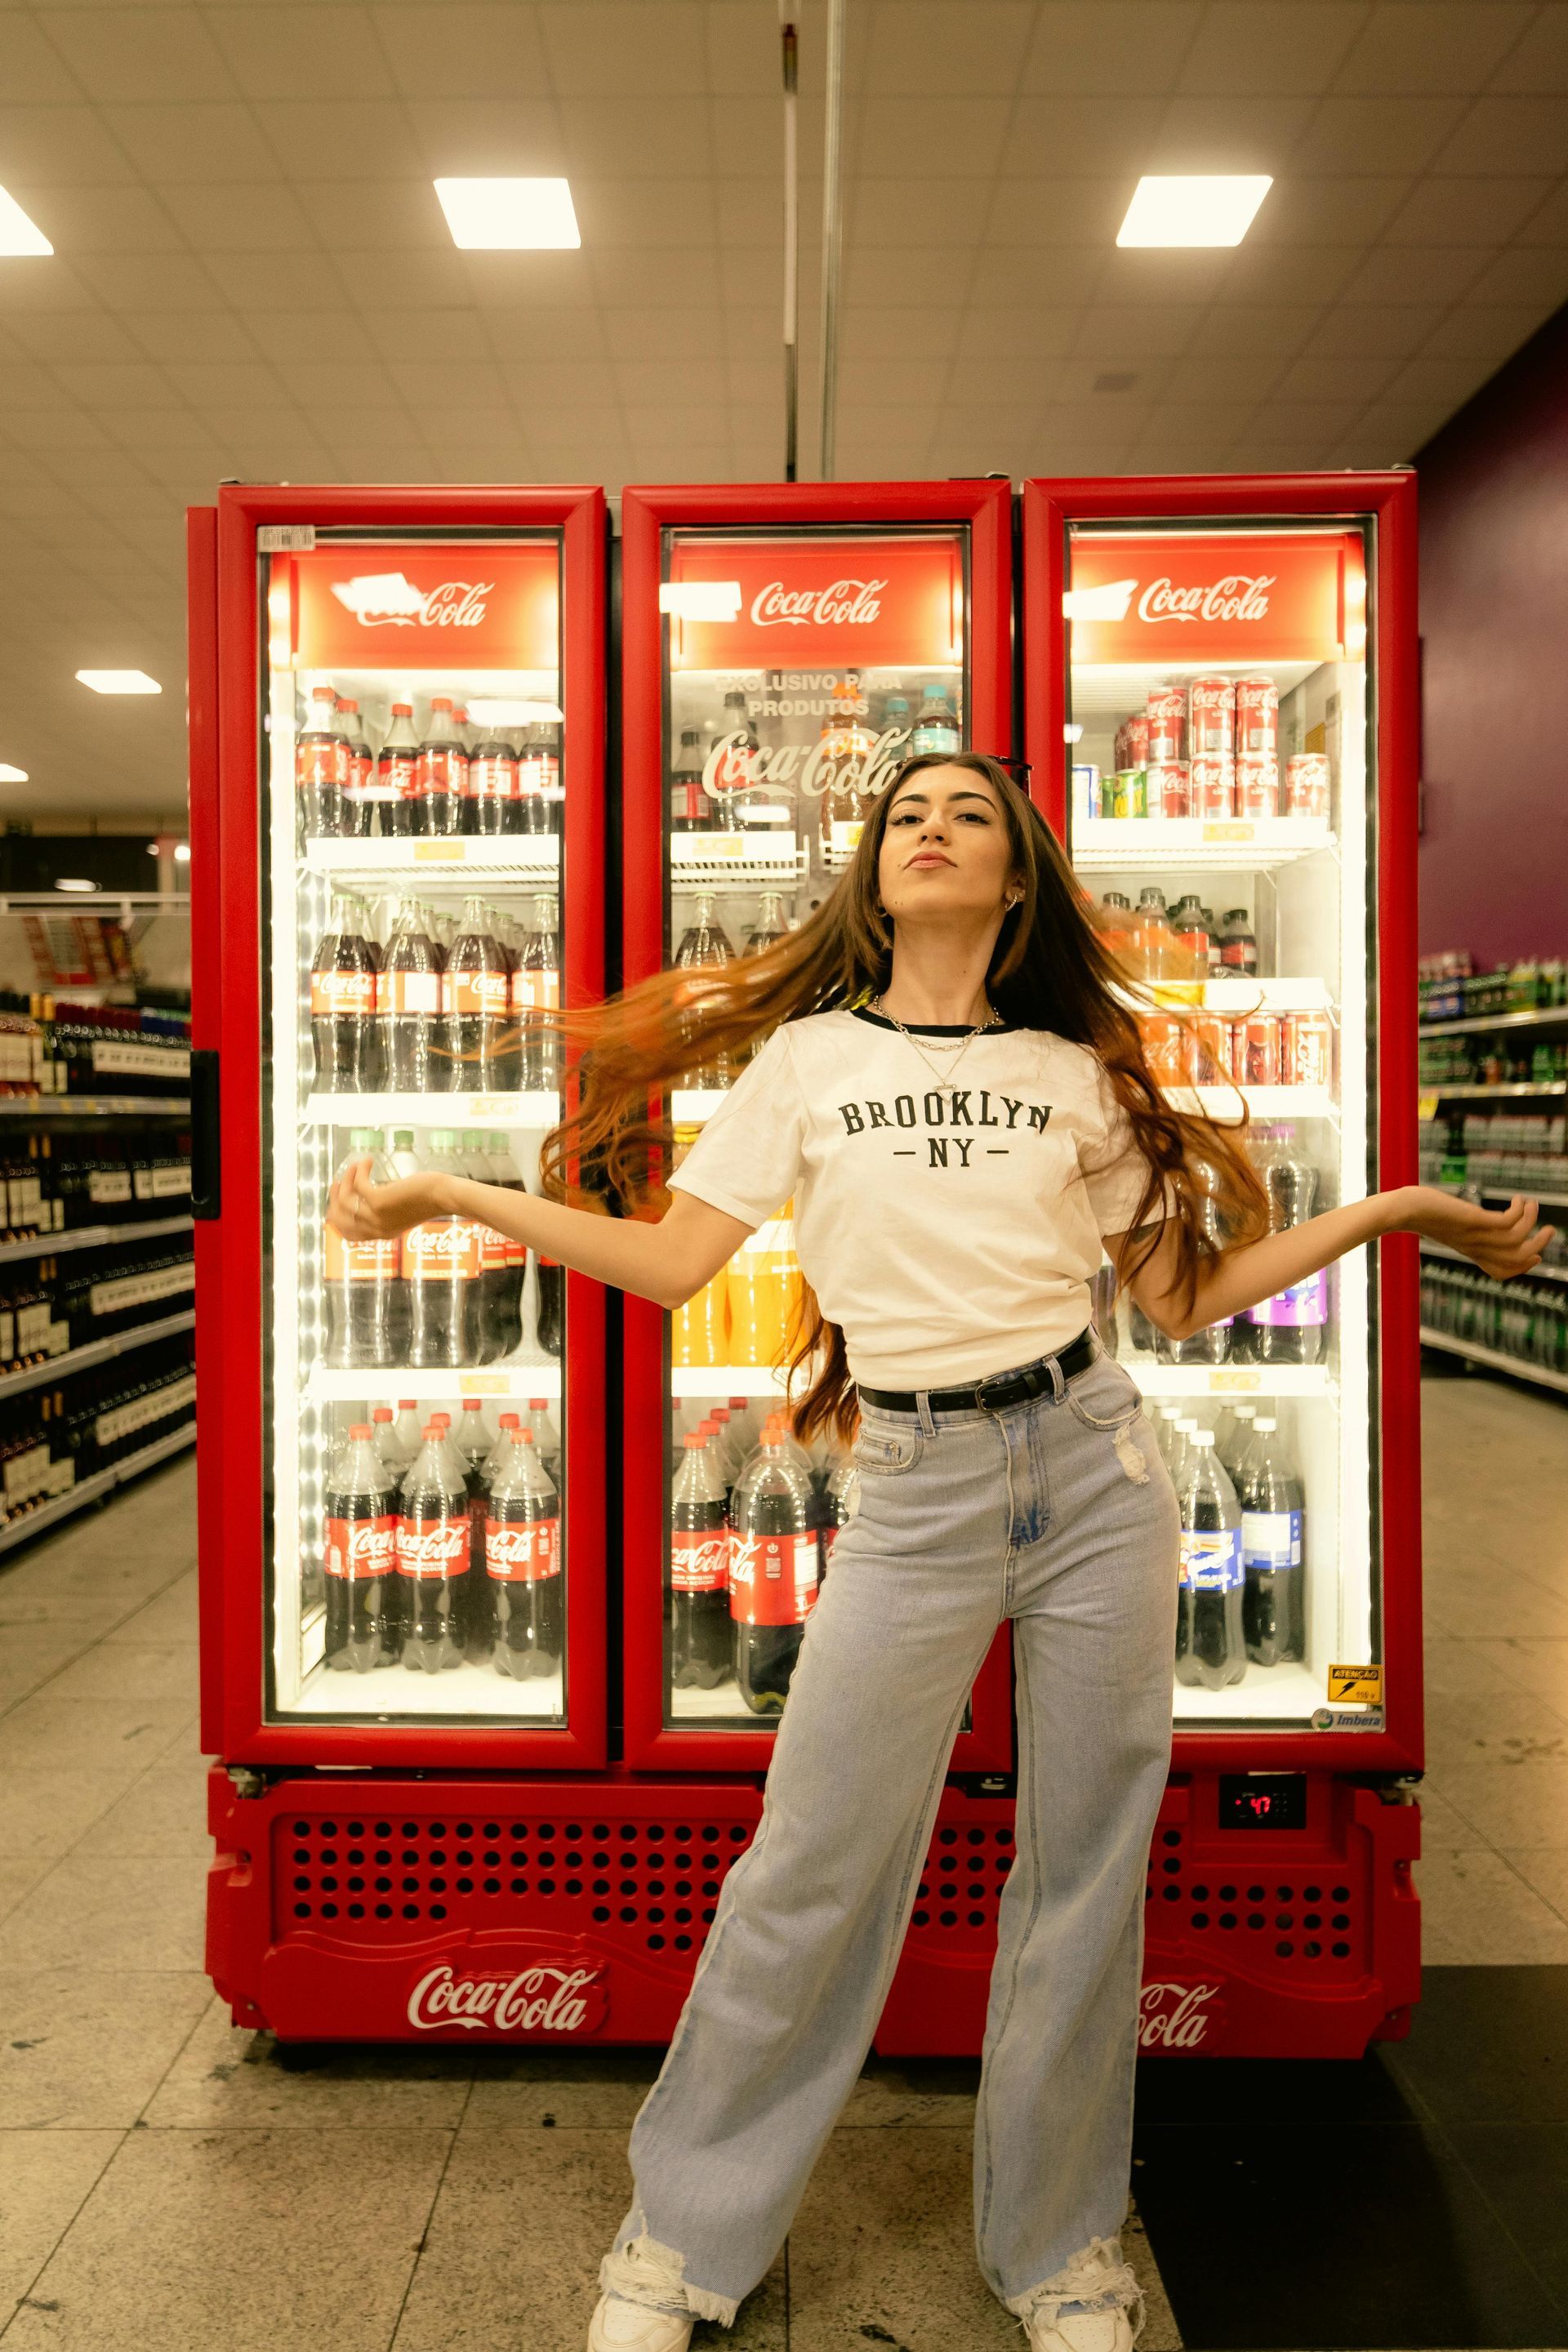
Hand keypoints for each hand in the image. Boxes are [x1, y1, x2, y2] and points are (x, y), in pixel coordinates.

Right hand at [325, 1156, 444, 1243]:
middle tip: (339, 1181)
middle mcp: (376, 1229)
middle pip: (340, 1219)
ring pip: (345, 1201)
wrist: (444, 1196)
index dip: (337, 1217)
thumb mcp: (402, 1210)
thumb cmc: (429, 1199)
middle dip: (334, 1198)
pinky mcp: (379, 1202)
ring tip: (354, 1166)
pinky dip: (359, 1171)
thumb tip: (366, 1193)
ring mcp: (376, 1217)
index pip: (348, 1234)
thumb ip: (385, 1209)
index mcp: (382, 1233)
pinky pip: (357, 1185)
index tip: (338, 1198)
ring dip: (346, 1180)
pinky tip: (367, 1161)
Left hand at [1398, 1185, 1555, 1279]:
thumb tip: (1457, 1218)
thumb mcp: (1442, 1223)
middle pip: (1516, 1259)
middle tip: (1551, 1229)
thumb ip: (1455, 1226)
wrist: (1399, 1210)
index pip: (1501, 1272)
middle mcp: (1475, 1247)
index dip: (1522, 1266)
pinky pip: (1507, 1222)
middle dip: (1538, 1245)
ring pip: (1517, 1241)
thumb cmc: (1417, 1212)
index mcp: (1469, 1251)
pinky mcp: (1472, 1220)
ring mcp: (1475, 1235)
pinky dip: (1520, 1211)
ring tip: (1532, 1204)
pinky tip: (1518, 1198)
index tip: (1536, 1254)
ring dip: (1532, 1222)